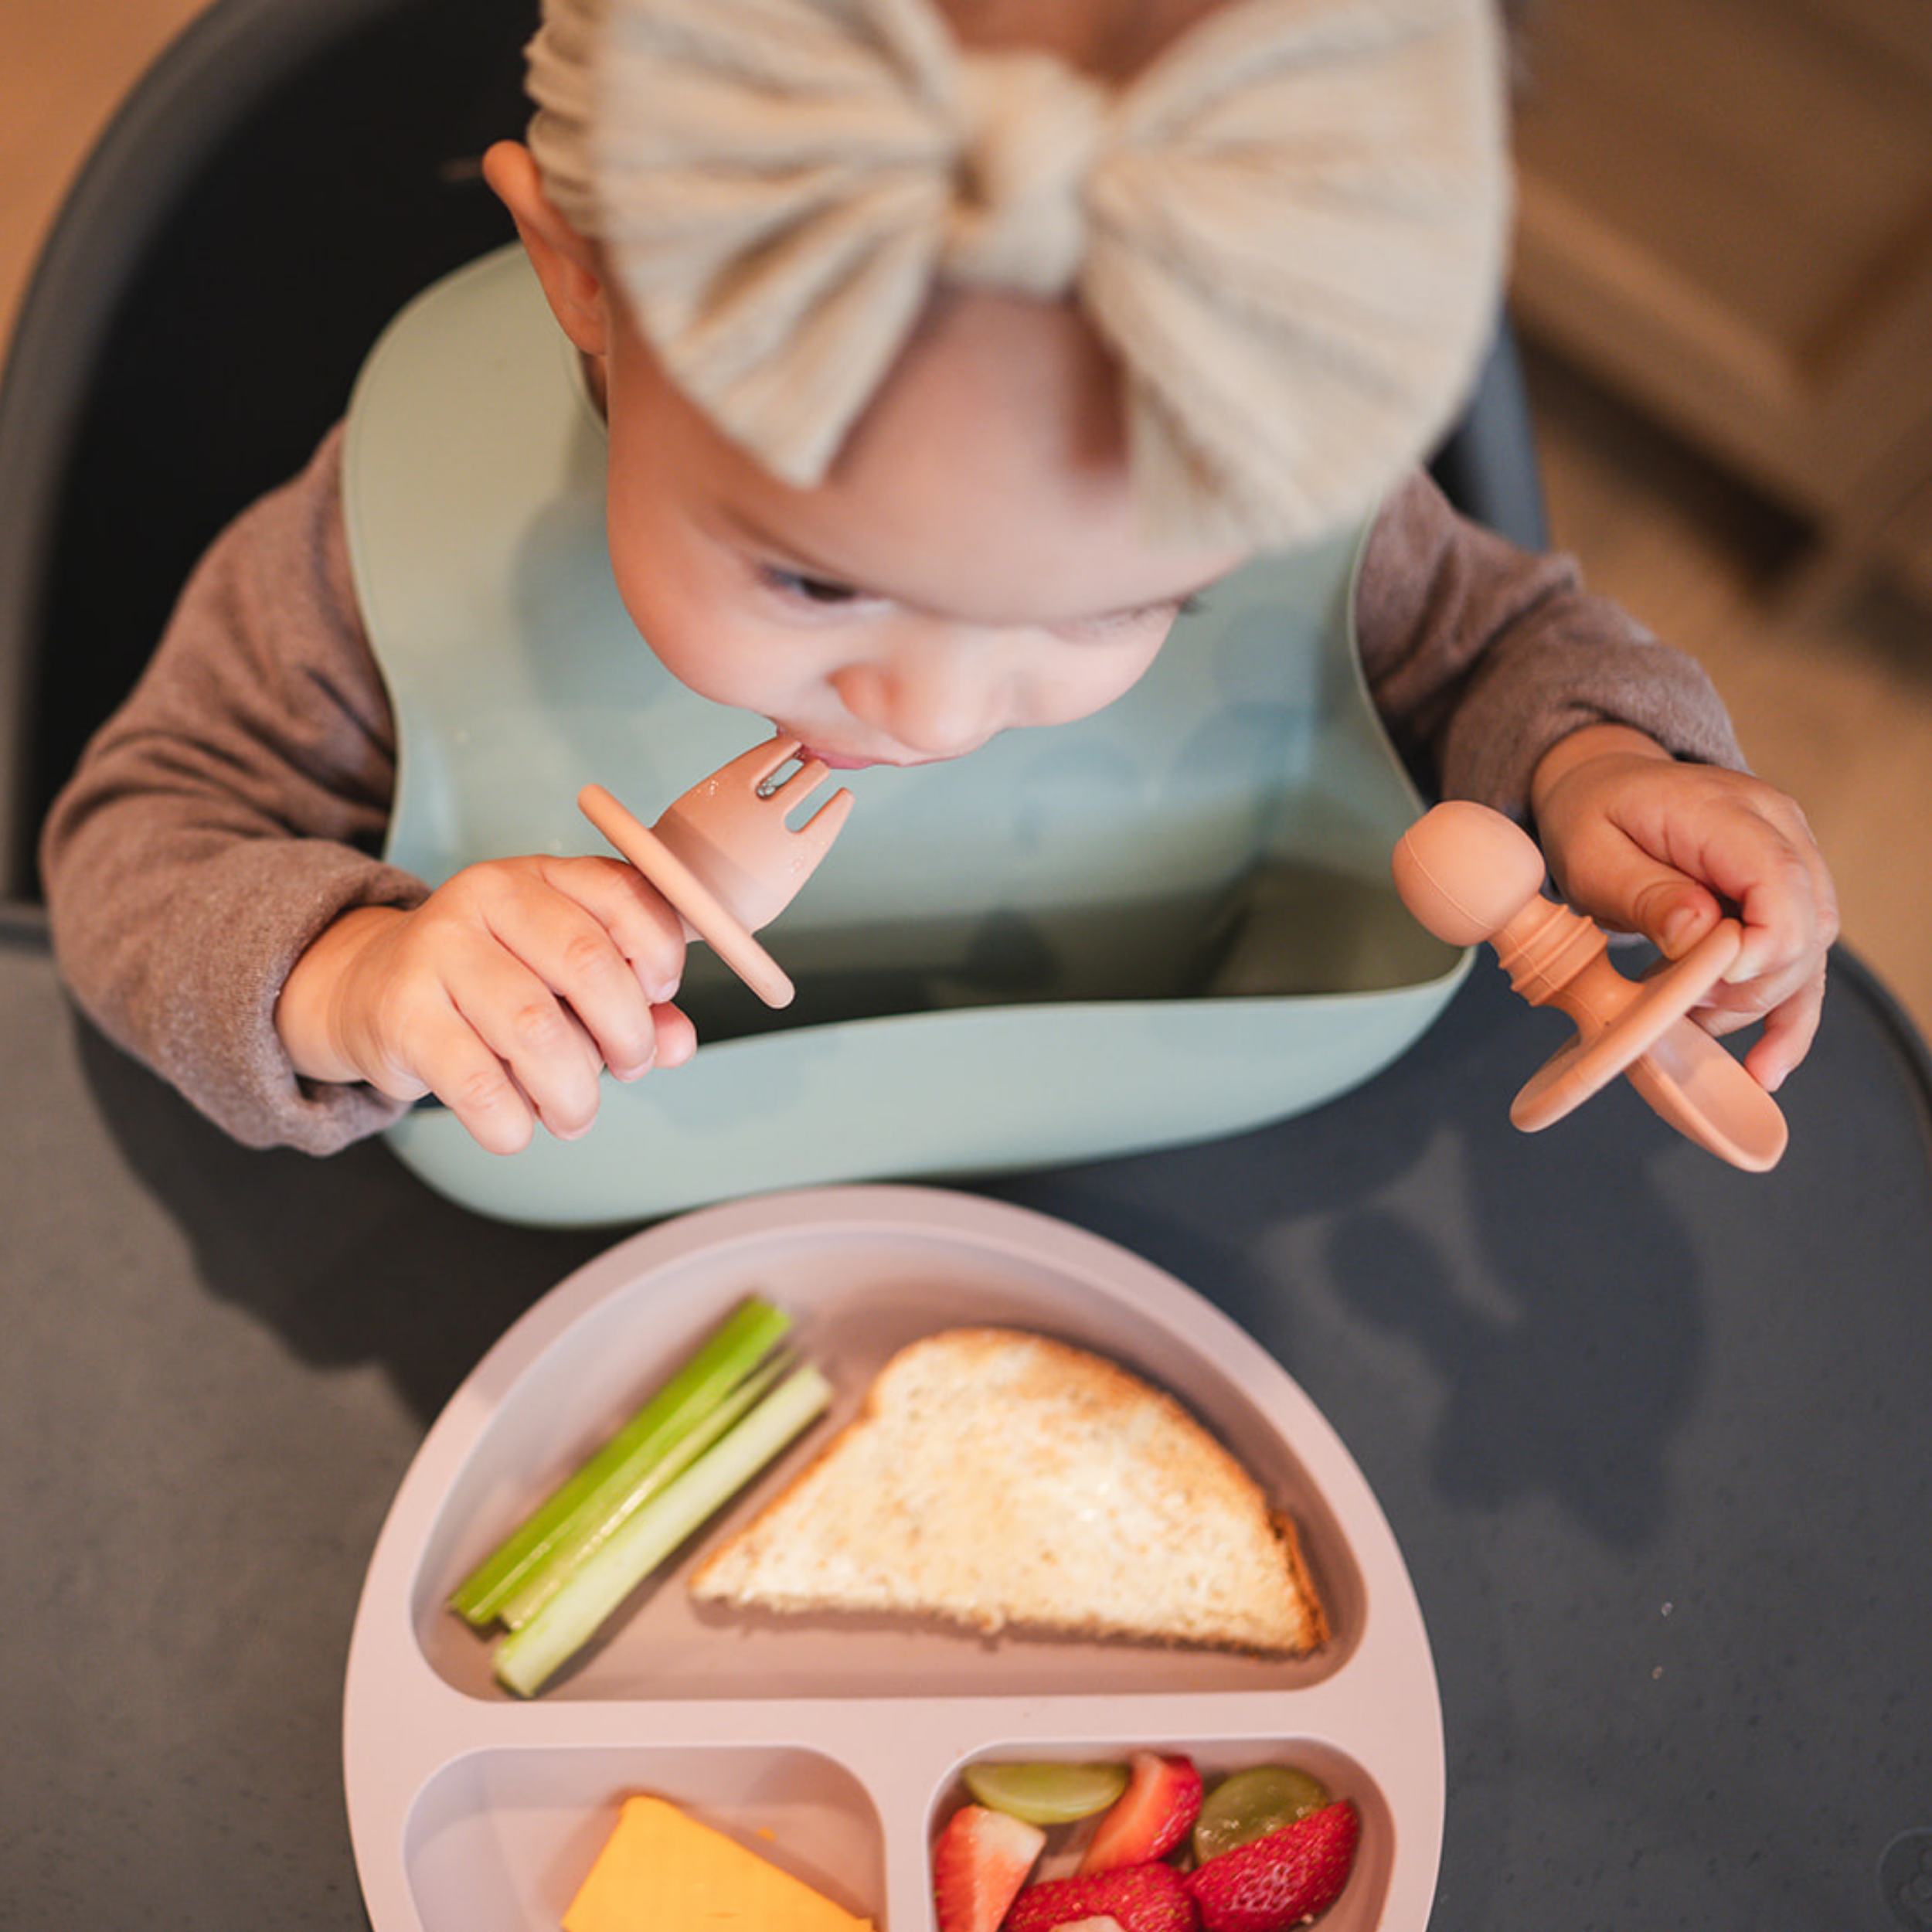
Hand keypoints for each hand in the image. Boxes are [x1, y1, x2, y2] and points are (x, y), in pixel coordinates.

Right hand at [275, 855, 696, 1153]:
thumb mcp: (562, 977)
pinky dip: (512, 1122)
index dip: (660, 954)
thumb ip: (632, 1002)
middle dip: (628, 1034)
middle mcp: (486, 897)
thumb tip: (679, 1042)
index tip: (661, 997)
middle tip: (630, 1068)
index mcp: (540, 876)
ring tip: (575, 1114)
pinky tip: (517, 1128)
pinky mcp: (401, 1013)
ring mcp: (437, 950)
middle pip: (586, 963)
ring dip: (574, 1091)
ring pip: (535, 1028)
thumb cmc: (490, 984)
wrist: (370, 989)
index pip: (625, 894)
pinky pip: (477, 1081)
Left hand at [1530, 725, 1838, 1091]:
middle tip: (1678, 1007)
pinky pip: (1801, 964)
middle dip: (1747, 987)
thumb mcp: (1592, 851)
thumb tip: (1699, 933)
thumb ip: (1646, 892)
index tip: (1704, 986)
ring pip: (1808, 954)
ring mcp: (1791, 863)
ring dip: (1753, 1005)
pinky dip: (1784, 1017)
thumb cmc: (1594, 816)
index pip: (1781, 882)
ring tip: (1690, 1026)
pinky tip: (1766, 1068)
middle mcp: (1778, 831)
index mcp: (1727, 811)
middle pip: (1805, 927)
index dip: (1759, 948)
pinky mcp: (1785, 899)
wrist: (1604, 787)